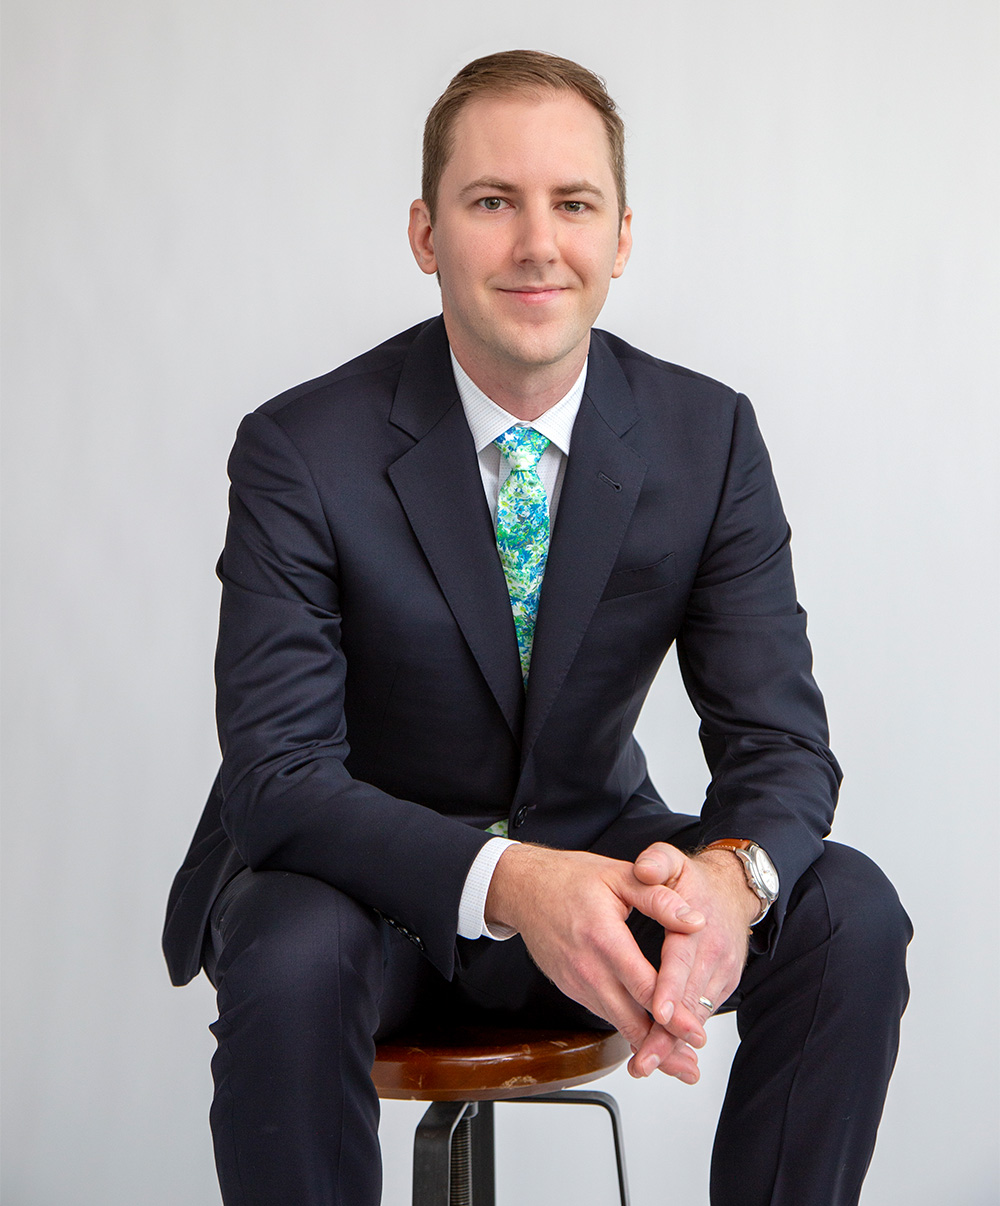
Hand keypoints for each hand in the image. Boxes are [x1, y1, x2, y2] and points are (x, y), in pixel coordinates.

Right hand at [485, 844, 705, 1053]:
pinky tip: (648, 1039)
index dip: (672, 1014)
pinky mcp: (572, 989)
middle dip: (663, 1047)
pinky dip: (628, 1030)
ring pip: (617, 1024)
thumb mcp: (619, 876)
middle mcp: (588, 968)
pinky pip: (604, 1014)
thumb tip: (696, 920)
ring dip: (647, 1046)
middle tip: (692, 1068)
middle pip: (630, 1020)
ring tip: (679, 1064)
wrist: (523, 888)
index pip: (643, 987)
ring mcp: (577, 982)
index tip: (696, 1031)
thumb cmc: (570, 878)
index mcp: (603, 938)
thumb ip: (659, 899)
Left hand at [628, 843, 758, 1082]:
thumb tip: (644, 869)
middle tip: (644, 1059)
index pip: (683, 961)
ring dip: (672, 1043)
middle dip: (667, 1033)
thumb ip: (657, 861)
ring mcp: (721, 974)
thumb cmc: (695, 879)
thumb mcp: (674, 861)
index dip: (671, 988)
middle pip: (690, 1000)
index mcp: (698, 926)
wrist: (731, 890)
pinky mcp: (721, 986)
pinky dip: (680, 1037)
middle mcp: (714, 955)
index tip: (658, 1013)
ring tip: (645, 1064)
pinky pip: (699, 1014)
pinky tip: (659, 1054)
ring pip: (696, 1015)